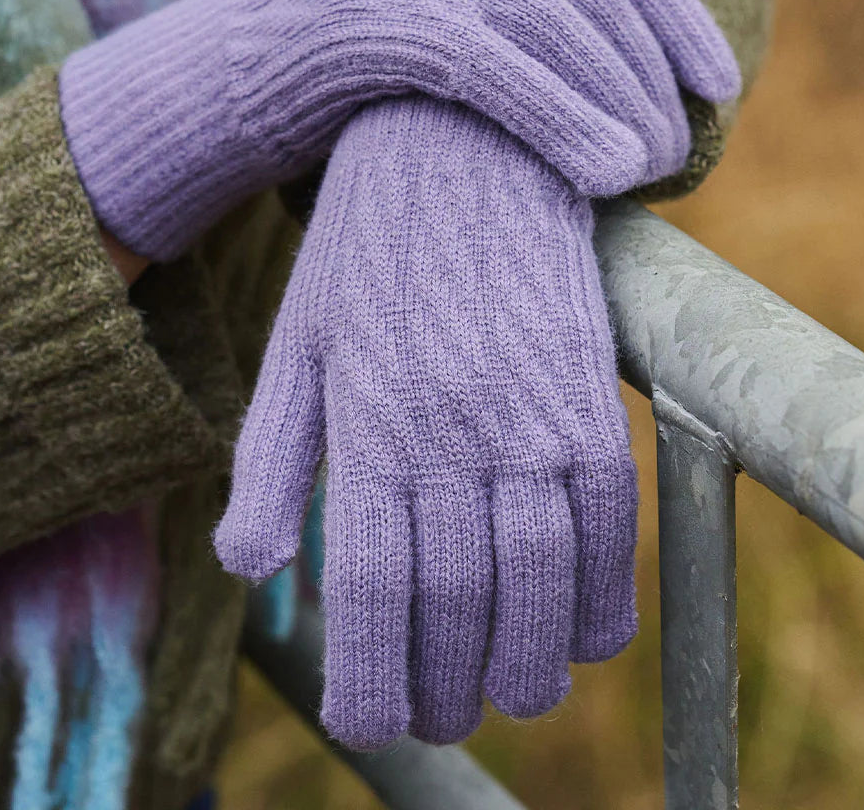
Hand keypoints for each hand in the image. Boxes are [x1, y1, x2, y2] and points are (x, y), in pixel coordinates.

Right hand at [60, 0, 738, 261]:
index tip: (721, 83)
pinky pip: (500, 66)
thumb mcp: (438, 19)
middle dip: (654, 71)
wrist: (227, 77)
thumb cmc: (342, 71)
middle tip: (683, 147)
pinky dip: (564, 119)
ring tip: (655, 172)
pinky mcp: (390, 21)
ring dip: (619, 101)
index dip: (676, 16)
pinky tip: (610, 174)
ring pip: (557, 23)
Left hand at [214, 94, 640, 747]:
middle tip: (447, 715)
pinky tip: (583, 630)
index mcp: (367, 425)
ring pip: (543, 577)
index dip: (378, 679)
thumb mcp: (299, 341)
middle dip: (454, 684)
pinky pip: (609, 517)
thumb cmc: (368, 250)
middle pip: (462, 601)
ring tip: (517, 694)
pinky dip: (603, 592)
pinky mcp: (587, 391)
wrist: (463, 143)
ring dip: (533, 660)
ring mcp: (529, 411)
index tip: (376, 719)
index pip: (373, 592)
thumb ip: (270, 458)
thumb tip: (254, 566)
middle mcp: (450, 431)